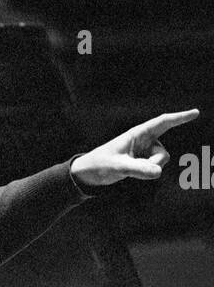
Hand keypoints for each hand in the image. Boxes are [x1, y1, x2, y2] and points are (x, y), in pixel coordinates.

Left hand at [70, 109, 199, 188]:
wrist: (89, 173)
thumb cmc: (100, 164)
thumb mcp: (118, 167)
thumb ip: (137, 169)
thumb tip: (158, 172)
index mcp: (138, 133)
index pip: (163, 123)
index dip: (180, 117)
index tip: (196, 112)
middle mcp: (144, 141)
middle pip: (163, 154)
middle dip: (153, 164)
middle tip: (131, 167)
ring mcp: (145, 152)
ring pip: (159, 163)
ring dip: (147, 170)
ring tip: (127, 169)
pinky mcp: (143, 162)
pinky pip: (153, 170)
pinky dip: (146, 174)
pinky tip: (131, 173)